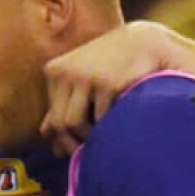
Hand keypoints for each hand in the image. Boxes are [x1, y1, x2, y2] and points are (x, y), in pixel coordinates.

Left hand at [41, 21, 186, 155]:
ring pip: (74, 123)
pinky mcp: (107, 83)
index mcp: (54, 71)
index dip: (65, 140)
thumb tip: (50, 143)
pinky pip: (100, 118)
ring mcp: (86, 76)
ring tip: (104, 135)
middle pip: (60, 123)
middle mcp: (65, 72)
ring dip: (90, 136)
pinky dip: (109, 125)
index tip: (79, 150)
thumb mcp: (82, 83)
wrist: (144, 43)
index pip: (52, 118)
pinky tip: (119, 119)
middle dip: (75, 143)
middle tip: (91, 152)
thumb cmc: (110, 67)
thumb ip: (65, 110)